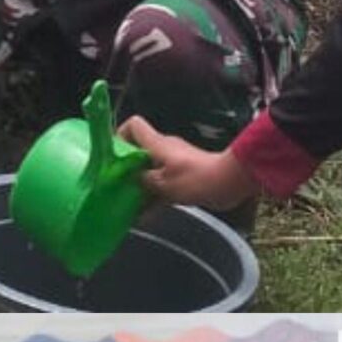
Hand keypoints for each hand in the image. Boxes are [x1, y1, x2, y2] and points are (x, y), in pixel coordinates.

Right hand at [124, 119, 260, 214]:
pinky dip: (153, 195)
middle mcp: (164, 149)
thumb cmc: (195, 179)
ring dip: (139, 185)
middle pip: (138, 150)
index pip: (133, 125)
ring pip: (149, 170)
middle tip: (115, 187)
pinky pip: (162, 182)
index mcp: (157, 144)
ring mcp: (174, 162)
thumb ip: (141, 181)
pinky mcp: (183, 175)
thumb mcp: (162, 183)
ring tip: (128, 206)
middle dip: (125, 168)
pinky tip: (146, 215)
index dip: (119, 135)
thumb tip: (127, 182)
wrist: (228, 183)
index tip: (112, 156)